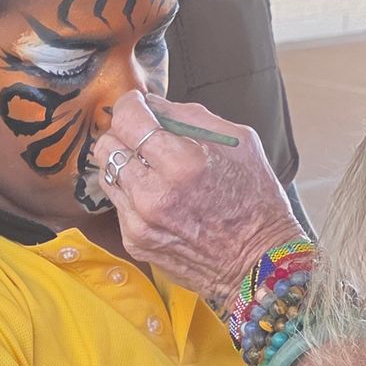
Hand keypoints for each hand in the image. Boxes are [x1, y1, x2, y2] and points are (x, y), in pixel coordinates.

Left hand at [99, 91, 303, 312]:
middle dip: (123, 133)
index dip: (130, 104)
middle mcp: (153, 194)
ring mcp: (140, 222)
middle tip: (143, 135)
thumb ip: (189, 116)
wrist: (259, 262)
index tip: (137, 104)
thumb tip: (152, 104)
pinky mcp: (135, 241)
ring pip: (106, 174)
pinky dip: (132, 193)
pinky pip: (118, 204)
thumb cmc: (256, 199)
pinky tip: (159, 196)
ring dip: (124, 163)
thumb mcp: (238, 143)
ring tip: (152, 167)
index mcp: (182, 163)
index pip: (128, 119)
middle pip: (108, 145)